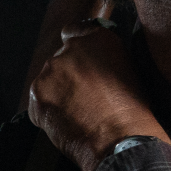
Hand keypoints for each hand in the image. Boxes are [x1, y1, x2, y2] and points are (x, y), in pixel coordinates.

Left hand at [28, 19, 170, 170]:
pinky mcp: (36, 95)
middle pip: (61, 59)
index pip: (74, 30)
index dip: (76, 47)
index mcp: (97, 39)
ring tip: (79, 113)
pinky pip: (39, 101)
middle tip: (85, 96)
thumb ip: (107, 59)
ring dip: (59, 92)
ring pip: (49, 80)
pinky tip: (69, 122)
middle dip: (69, 75)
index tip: (81, 59)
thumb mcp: (130, 72)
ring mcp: (50, 72)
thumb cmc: (133, 110)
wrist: (120, 140)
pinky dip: (49, 111)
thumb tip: (97, 62)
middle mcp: (69, 50)